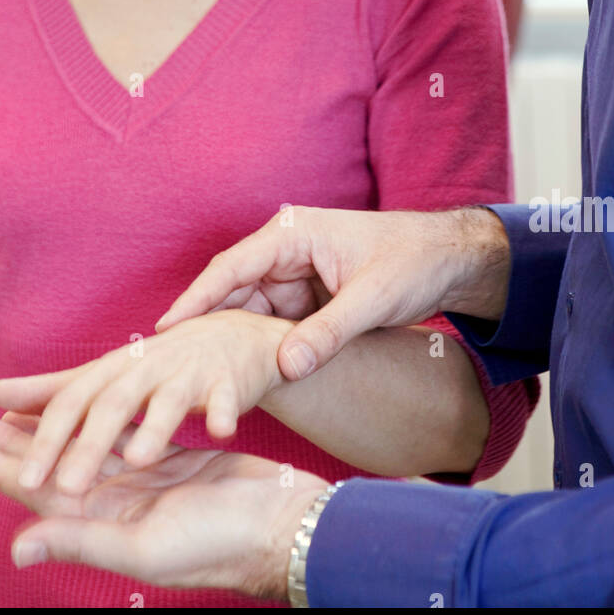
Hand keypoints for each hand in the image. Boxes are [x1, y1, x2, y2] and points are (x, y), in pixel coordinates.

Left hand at [0, 310, 292, 495]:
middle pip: (114, 403)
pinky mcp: (230, 380)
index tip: (25, 478)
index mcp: (114, 372)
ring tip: (137, 460)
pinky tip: (219, 431)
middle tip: (65, 486)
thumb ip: (54, 390)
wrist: (237, 338)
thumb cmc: (163, 366)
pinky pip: (226, 398)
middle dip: (88, 444)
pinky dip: (223, 412)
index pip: (72, 402)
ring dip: (154, 427)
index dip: (47, 439)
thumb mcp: (108, 375)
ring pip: (169, 400)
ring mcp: (191, 373)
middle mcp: (148, 369)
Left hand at [0, 412, 324, 598]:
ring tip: (31, 409)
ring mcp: (155, 476)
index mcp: (106, 515)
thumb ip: (81, 542)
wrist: (285, 524)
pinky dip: (127, 420)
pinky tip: (114, 410)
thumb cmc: (217, 542)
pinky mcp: (187, 457)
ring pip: (97, 441)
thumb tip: (17, 549)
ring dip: (62, 426)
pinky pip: (146, 433)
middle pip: (61, 458)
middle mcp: (124, 495)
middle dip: (19, 439)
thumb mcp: (142, 547)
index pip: (37, 487)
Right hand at [155, 205, 509, 380]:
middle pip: (232, 294)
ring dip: (233, 345)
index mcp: (293, 233)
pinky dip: (260, 351)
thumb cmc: (412, 261)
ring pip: (249, 316)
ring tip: (197, 380)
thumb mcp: (373, 298)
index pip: (231, 267)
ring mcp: (294, 277)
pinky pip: (272, 327)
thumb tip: (286, 367)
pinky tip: (240, 379)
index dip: (195, 299)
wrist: (449, 260)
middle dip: (206, 329)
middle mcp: (285, 252)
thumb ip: (330, 332)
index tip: (164, 328)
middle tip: (171, 368)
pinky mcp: (306, 300)